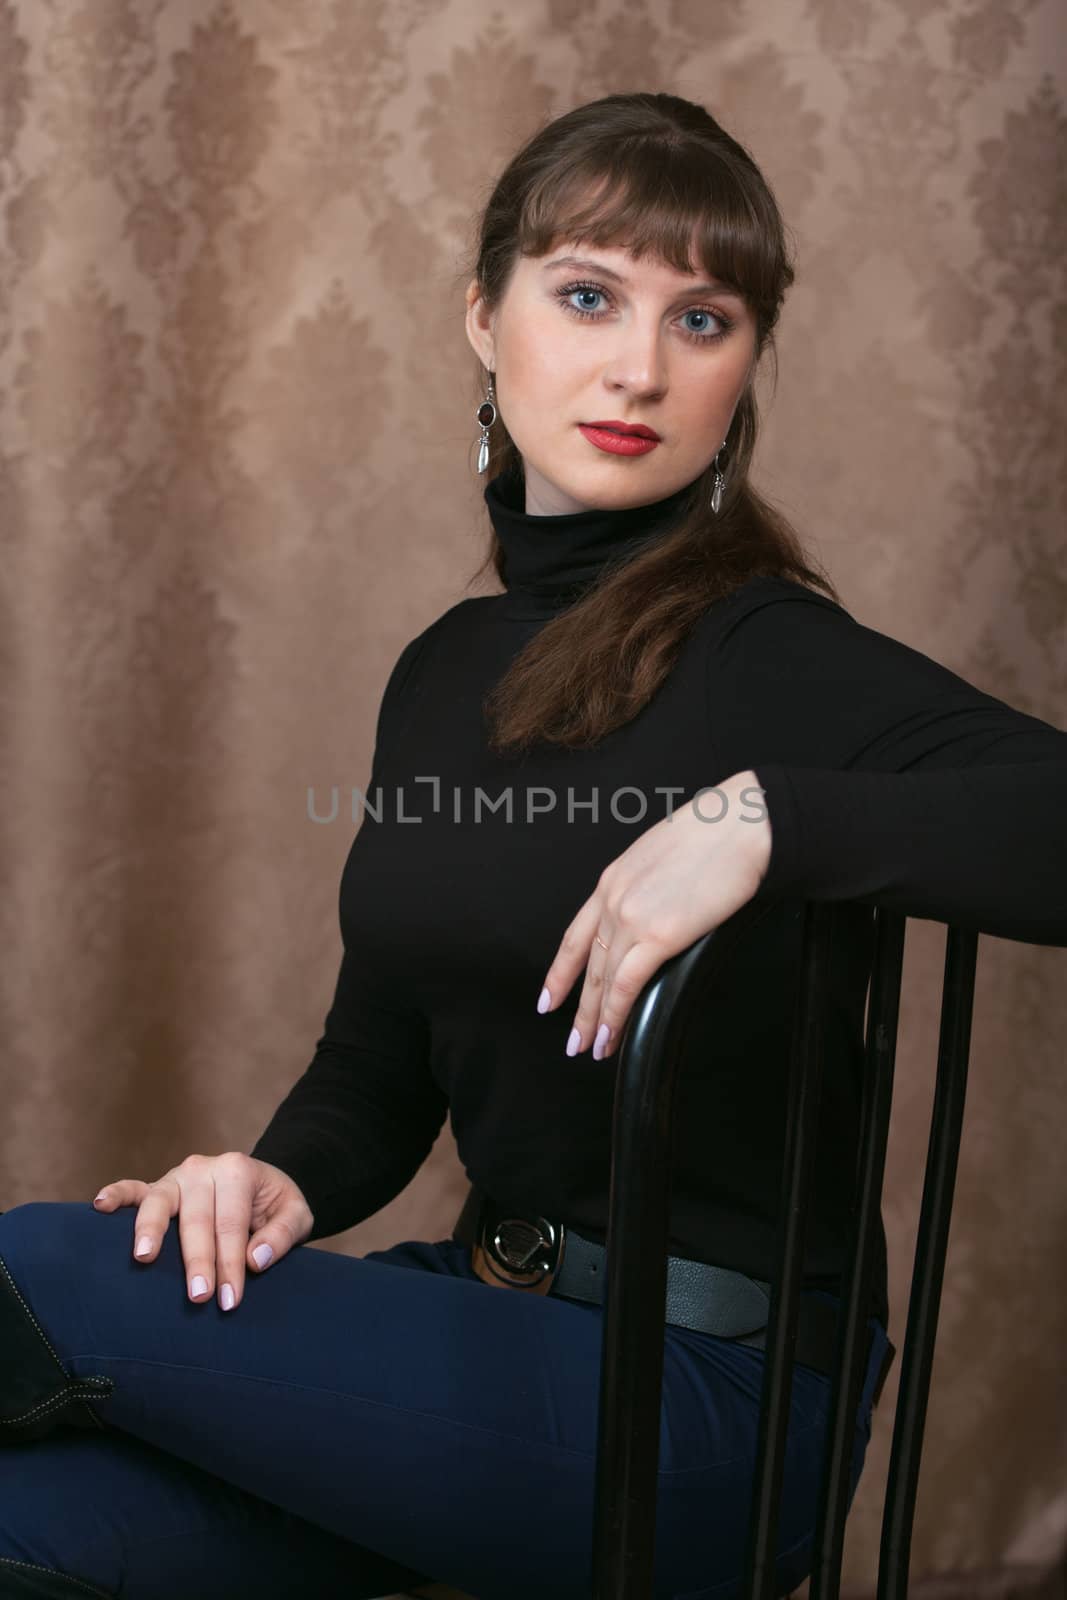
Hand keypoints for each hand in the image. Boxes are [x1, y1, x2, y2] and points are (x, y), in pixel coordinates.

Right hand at [90, 1152, 314, 1311]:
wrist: (261, 1187)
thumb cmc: (275, 1207)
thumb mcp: (297, 1215)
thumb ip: (282, 1234)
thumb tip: (255, 1260)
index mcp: (238, 1171)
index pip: (232, 1224)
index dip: (231, 1263)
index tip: (229, 1300)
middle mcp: (203, 1168)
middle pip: (197, 1219)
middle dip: (198, 1260)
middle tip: (199, 1298)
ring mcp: (176, 1177)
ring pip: (160, 1202)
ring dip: (152, 1231)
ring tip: (144, 1258)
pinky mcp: (157, 1187)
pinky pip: (133, 1188)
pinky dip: (116, 1195)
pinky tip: (100, 1206)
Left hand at [536, 770, 771, 1061]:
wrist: (742, 824)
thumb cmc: (717, 834)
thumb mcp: (663, 858)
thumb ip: (649, 889)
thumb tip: (658, 911)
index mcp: (613, 880)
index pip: (576, 935)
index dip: (561, 971)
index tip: (549, 997)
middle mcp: (613, 899)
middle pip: (587, 964)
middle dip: (578, 1007)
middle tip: (573, 1039)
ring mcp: (631, 917)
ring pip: (602, 980)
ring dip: (596, 1019)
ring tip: (594, 1047)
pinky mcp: (657, 934)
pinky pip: (626, 984)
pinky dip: (616, 1013)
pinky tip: (613, 1035)